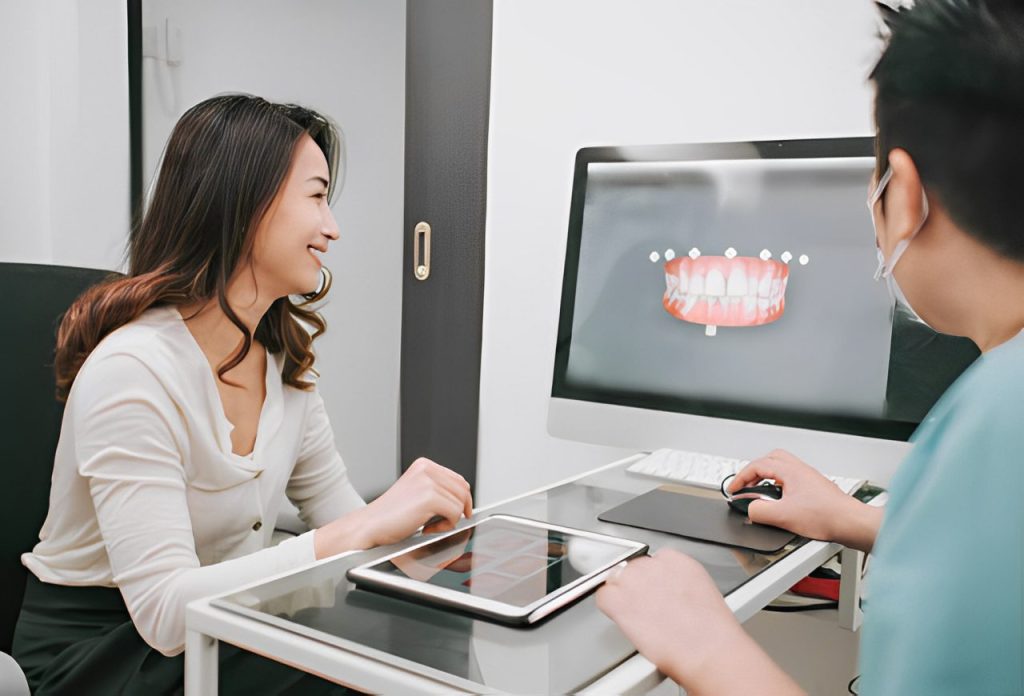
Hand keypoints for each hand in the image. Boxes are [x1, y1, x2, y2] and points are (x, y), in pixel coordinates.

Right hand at [360, 457, 472, 546]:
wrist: (369, 525)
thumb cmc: (390, 514)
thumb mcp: (416, 493)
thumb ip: (437, 489)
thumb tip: (464, 498)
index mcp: (424, 465)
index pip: (458, 479)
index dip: (463, 499)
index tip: (460, 512)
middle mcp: (426, 469)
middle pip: (463, 490)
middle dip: (458, 509)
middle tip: (443, 523)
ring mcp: (428, 482)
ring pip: (460, 503)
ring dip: (449, 520)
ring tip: (429, 526)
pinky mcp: (429, 497)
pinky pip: (455, 514)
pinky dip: (445, 527)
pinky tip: (426, 529)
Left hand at [597, 550, 799, 693]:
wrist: (708, 649)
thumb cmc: (711, 632)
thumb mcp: (700, 594)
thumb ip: (676, 585)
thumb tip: (664, 593)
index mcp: (676, 560)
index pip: (651, 562)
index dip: (650, 582)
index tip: (654, 595)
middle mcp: (652, 564)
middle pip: (631, 569)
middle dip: (635, 588)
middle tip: (647, 610)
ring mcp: (634, 579)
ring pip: (615, 581)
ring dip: (623, 597)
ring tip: (641, 618)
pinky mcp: (619, 598)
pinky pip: (603, 596)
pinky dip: (609, 608)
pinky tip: (623, 619)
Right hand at [728, 449, 863, 544]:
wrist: (851, 523)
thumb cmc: (827, 516)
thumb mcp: (783, 516)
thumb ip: (759, 511)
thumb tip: (751, 509)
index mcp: (791, 471)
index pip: (758, 466)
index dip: (741, 477)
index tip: (734, 489)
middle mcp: (801, 470)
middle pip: (771, 459)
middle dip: (754, 471)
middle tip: (747, 485)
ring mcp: (809, 478)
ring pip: (782, 468)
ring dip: (767, 478)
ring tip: (760, 493)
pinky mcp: (815, 489)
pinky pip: (791, 480)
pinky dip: (779, 486)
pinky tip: (780, 502)